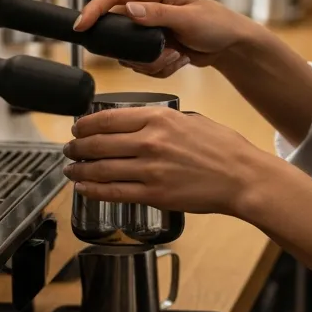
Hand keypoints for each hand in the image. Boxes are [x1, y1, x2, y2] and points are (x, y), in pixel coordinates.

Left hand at [63, 106, 278, 216]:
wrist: (242, 177)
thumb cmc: (223, 148)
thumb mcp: (191, 119)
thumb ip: (162, 120)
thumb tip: (137, 124)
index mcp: (160, 118)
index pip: (108, 118)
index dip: (85, 124)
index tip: (77, 127)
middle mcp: (151, 141)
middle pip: (99, 143)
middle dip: (77, 146)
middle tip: (69, 148)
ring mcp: (150, 169)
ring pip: (101, 168)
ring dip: (79, 169)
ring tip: (71, 169)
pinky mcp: (154, 194)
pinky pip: (114, 192)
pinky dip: (93, 190)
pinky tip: (84, 188)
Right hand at [73, 0, 259, 77]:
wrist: (229, 45)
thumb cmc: (216, 23)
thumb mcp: (188, 18)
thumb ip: (158, 14)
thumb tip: (130, 8)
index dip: (94, 9)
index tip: (82, 26)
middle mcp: (145, 3)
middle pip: (116, 28)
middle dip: (135, 50)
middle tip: (163, 54)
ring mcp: (147, 24)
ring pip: (128, 50)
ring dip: (151, 61)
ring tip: (177, 56)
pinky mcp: (150, 42)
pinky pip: (140, 61)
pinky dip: (157, 66)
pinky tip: (178, 59)